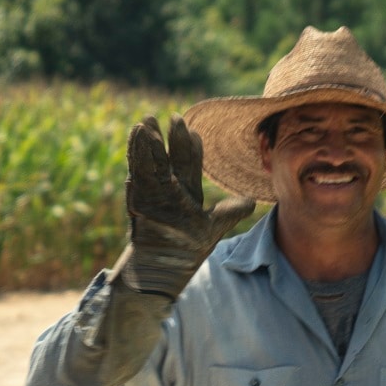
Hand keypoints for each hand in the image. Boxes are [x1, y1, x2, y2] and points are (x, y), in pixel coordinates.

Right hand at [118, 115, 254, 297]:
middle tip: (172, 117)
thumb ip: (229, 213)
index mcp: (187, 193)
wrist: (162, 269)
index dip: (191, 148)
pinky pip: (137, 173)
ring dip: (149, 141)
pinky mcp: (138, 199)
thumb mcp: (213, 230)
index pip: (190, 165)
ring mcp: (152, 193)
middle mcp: (168, 190)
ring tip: (147, 121)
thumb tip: (250, 201)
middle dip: (170, 138)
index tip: (193, 131)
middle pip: (169, 158)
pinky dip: (136, 154)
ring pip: (151, 162)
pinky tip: (135, 136)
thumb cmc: (187, 251)